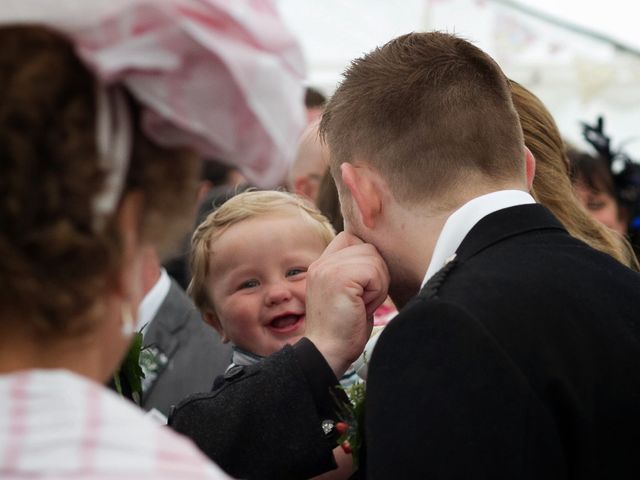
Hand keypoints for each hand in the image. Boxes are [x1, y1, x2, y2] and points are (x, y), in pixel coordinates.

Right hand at [305, 232, 389, 376]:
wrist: (327, 353)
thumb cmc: (342, 330)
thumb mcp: (346, 293)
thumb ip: (354, 272)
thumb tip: (378, 258)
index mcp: (321, 265)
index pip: (350, 239)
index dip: (366, 259)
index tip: (363, 286)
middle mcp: (321, 263)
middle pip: (368, 248)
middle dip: (376, 274)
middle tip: (364, 300)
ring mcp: (328, 269)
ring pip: (374, 259)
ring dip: (378, 285)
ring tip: (362, 304)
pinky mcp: (339, 278)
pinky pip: (374, 273)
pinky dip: (377, 292)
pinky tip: (363, 307)